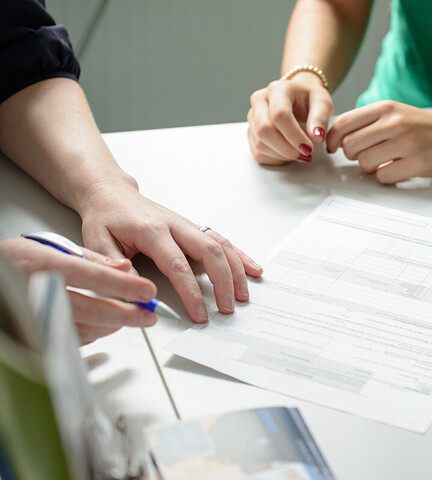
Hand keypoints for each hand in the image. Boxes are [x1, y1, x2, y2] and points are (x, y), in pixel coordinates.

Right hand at [0, 238, 158, 344]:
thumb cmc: (17, 260)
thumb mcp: (49, 246)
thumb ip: (90, 257)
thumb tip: (124, 266)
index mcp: (44, 264)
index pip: (92, 277)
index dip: (123, 285)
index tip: (147, 291)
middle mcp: (38, 292)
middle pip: (90, 310)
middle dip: (125, 315)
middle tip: (148, 315)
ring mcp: (36, 317)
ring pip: (83, 330)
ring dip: (112, 325)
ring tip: (130, 318)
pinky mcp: (35, 335)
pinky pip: (70, 341)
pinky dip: (93, 334)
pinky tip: (106, 325)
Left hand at [77, 180, 262, 323]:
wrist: (110, 192)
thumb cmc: (104, 217)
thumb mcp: (97, 243)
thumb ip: (115, 268)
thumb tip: (134, 293)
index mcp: (152, 231)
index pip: (178, 265)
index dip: (191, 292)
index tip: (200, 313)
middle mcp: (175, 225)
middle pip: (210, 252)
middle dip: (223, 282)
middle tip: (227, 308)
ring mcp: (187, 225)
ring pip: (221, 244)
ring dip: (236, 270)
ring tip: (244, 294)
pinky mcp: (193, 228)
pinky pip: (221, 240)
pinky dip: (240, 255)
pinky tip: (252, 268)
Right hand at [247, 73, 333, 164]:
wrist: (298, 97)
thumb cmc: (310, 99)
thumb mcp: (323, 102)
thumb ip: (321, 118)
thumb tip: (317, 136)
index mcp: (277, 90)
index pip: (279, 115)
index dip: (294, 136)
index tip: (309, 148)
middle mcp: (259, 101)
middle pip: (264, 130)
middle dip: (287, 149)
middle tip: (305, 154)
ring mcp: (252, 117)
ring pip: (260, 144)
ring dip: (282, 155)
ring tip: (300, 152)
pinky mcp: (251, 132)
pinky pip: (259, 153)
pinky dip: (276, 159)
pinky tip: (289, 153)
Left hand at [326, 101, 431, 183]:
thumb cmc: (424, 127)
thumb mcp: (395, 112)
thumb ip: (368, 121)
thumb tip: (337, 137)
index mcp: (386, 108)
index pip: (343, 123)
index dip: (332, 139)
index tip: (334, 147)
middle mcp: (395, 122)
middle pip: (350, 146)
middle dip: (353, 155)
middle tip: (366, 155)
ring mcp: (406, 143)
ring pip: (364, 163)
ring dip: (370, 168)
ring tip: (384, 162)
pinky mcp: (416, 163)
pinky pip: (383, 176)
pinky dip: (386, 177)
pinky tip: (396, 169)